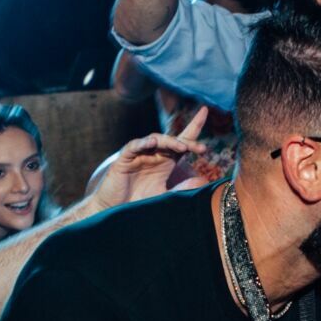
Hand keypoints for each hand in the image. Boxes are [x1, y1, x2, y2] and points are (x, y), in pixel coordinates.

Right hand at [83, 109, 208, 210]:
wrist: (115, 210)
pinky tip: (152, 143)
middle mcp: (154, 154)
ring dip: (169, 141)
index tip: (205, 111)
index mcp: (165, 160)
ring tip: (182, 147)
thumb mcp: (164, 196)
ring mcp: (139, 154)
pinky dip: (143, 143)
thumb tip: (202, 181)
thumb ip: (182, 190)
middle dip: (188, 141)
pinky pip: (134, 146)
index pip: (182, 140)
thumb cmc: (138, 202)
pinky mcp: (124, 159)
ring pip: (155, 139)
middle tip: (201, 148)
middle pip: (172, 140)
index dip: (194, 126)